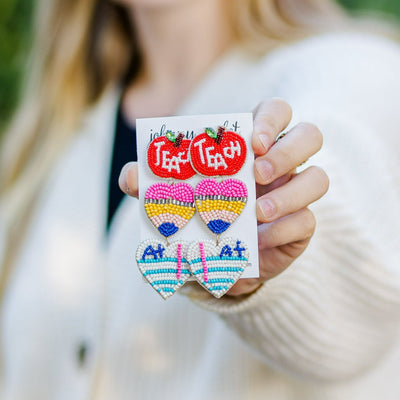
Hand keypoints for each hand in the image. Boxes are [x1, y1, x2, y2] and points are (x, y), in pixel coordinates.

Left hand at [119, 98, 328, 296]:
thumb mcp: (176, 196)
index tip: (252, 142)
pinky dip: (282, 230)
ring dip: (289, 194)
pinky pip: (307, 221)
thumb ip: (154, 184)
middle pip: (310, 135)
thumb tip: (130, 178)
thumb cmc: (200, 214)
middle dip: (287, 150)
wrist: (219, 257)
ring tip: (256, 211)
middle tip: (257, 172)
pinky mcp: (301, 226)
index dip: (270, 119)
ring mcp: (295, 194)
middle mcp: (282, 164)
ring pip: (318, 178)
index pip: (277, 112)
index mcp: (254, 146)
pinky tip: (258, 240)